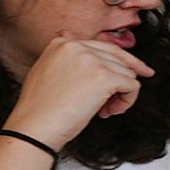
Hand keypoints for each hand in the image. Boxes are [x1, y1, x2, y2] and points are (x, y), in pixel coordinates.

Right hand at [5, 36, 155, 149]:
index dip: (117, 63)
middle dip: (124, 78)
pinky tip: (108, 112)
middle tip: (123, 95)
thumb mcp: (47, 72)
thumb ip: (65, 58)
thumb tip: (81, 47)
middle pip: (119, 57)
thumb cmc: (41, 109)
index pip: (103, 47)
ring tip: (103, 110)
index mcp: (62, 43)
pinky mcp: (104, 77)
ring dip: (120, 94)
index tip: (134, 70)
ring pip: (127, 73)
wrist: (35, 126)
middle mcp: (77, 47)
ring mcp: (92, 60)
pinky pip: (132, 86)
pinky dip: (127, 101)